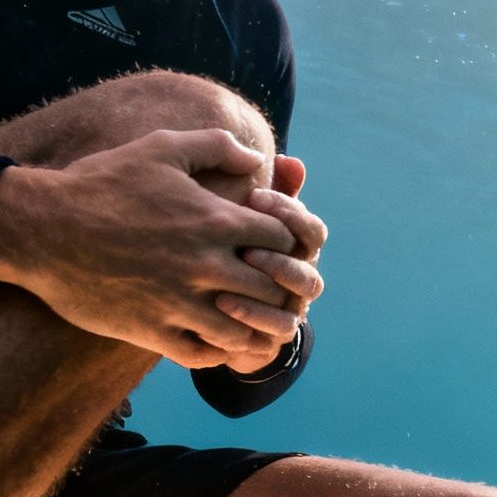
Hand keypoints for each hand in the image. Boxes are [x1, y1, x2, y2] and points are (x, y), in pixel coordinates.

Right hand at [0, 129, 317, 367]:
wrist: (40, 228)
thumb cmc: (101, 183)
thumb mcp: (160, 148)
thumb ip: (216, 146)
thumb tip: (256, 159)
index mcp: (213, 220)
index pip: (282, 238)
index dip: (283, 239)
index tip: (266, 240)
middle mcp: (204, 265)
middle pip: (272, 288)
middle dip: (275, 284)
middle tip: (262, 281)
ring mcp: (178, 302)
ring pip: (243, 329)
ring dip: (250, 323)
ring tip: (242, 313)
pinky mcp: (151, 331)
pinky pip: (203, 354)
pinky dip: (216, 350)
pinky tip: (212, 336)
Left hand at [211, 157, 326, 373]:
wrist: (186, 301)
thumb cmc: (210, 246)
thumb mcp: (227, 210)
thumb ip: (256, 186)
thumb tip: (290, 160)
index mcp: (291, 244)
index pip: (310, 227)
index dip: (289, 213)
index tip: (254, 198)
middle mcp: (297, 274)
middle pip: (311, 263)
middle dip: (281, 251)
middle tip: (247, 242)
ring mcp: (288, 305)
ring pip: (301, 296)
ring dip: (274, 281)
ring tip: (237, 272)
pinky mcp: (271, 336)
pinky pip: (277, 330)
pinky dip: (254, 316)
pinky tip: (222, 304)